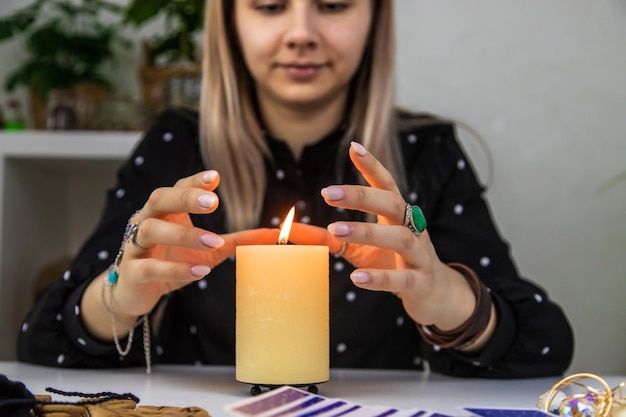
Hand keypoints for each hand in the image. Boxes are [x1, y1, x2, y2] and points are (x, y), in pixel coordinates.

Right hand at [111, 170, 277, 317]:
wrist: (135, 292)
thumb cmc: (172, 261)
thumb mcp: (208, 251)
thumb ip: (236, 240)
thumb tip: (273, 234)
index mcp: (166, 212)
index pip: (178, 188)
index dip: (195, 182)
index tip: (215, 177)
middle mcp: (146, 221)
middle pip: (159, 199)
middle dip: (185, 197)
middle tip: (213, 202)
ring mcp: (135, 246)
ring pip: (151, 230)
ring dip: (184, 236)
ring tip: (214, 242)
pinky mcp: (132, 272)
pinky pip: (149, 267)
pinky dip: (174, 268)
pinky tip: (200, 272)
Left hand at [294, 142, 475, 329]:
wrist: (435, 294)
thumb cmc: (393, 262)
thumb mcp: (360, 247)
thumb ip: (330, 237)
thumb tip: (291, 230)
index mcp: (397, 216)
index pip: (386, 185)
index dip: (372, 166)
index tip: (354, 147)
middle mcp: (412, 229)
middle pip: (392, 204)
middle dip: (361, 196)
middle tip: (327, 193)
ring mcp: (419, 255)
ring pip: (400, 238)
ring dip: (367, 232)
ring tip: (336, 230)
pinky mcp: (421, 282)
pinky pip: (402, 279)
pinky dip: (380, 279)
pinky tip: (356, 278)